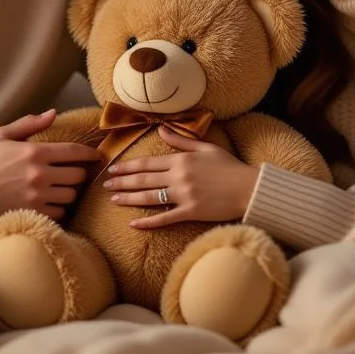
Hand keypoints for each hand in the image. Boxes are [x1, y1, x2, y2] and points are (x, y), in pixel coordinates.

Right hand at [0, 109, 103, 222]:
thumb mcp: (3, 135)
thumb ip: (30, 123)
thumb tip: (53, 113)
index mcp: (34, 152)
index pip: (74, 151)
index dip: (90, 153)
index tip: (96, 155)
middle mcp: (39, 174)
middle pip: (78, 175)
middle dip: (77, 173)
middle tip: (70, 173)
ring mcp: (36, 196)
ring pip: (71, 195)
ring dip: (68, 191)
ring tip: (59, 188)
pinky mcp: (32, 213)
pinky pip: (60, 213)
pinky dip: (59, 208)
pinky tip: (50, 202)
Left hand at [103, 127, 259, 228]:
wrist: (250, 188)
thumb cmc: (230, 167)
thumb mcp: (205, 148)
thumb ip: (181, 140)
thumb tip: (161, 129)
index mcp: (181, 159)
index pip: (147, 162)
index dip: (128, 166)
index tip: (113, 168)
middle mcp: (178, 176)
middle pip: (143, 179)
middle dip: (122, 182)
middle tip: (105, 185)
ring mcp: (183, 195)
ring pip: (148, 197)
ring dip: (128, 199)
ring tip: (113, 199)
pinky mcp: (191, 212)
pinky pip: (164, 218)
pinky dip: (148, 222)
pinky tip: (134, 224)